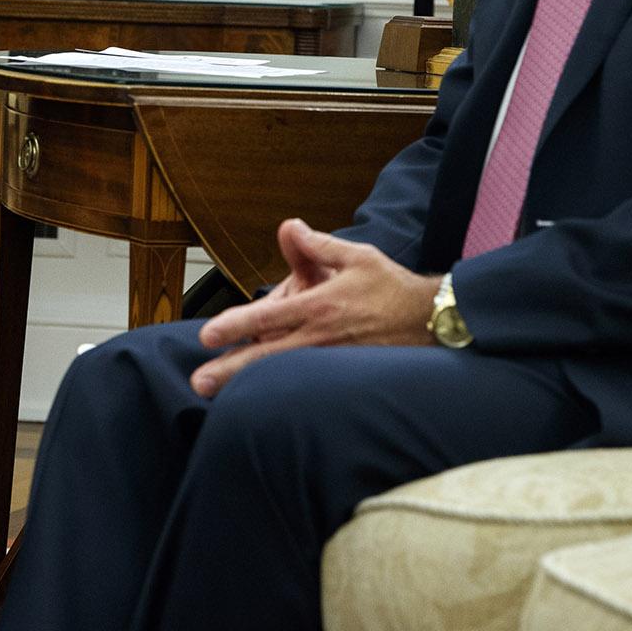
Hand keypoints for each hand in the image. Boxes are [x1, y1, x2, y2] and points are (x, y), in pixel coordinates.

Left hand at [190, 219, 439, 398]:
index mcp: (320, 305)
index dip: (235, 326)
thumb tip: (290, 227)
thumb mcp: (357, 257)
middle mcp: (321, 337)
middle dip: (230, 370)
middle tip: (199, 382)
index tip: (207, 335)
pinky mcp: (343, 376)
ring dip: (248, 386)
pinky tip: (261, 404)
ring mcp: (331, 361)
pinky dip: (280, 393)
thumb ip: (318, 245)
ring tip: (219, 398)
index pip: (268, 317)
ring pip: (282, 375)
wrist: (433, 322)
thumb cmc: (392, 288)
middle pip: (267, 356)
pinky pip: (305, 385)